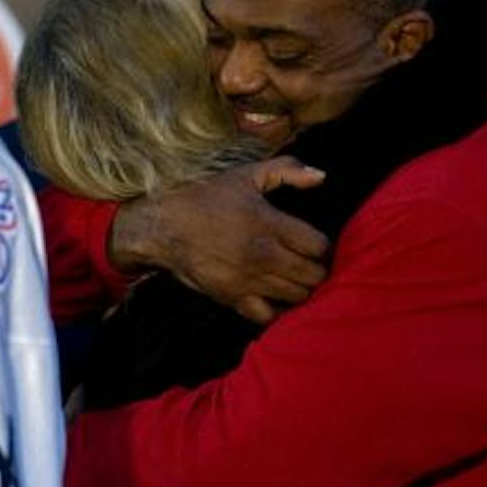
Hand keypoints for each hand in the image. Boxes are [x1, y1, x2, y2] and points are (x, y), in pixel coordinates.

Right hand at [108, 157, 329, 323]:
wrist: (164, 226)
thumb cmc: (206, 197)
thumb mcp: (247, 175)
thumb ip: (288, 171)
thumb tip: (321, 176)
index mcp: (269, 223)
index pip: (319, 246)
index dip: (321, 245)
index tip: (312, 243)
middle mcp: (263, 255)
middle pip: (313, 275)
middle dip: (316, 269)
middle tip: (306, 262)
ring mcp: (248, 279)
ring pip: (296, 297)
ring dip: (299, 288)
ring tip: (292, 277)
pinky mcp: (233, 298)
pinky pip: (268, 316)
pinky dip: (277, 309)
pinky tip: (274, 296)